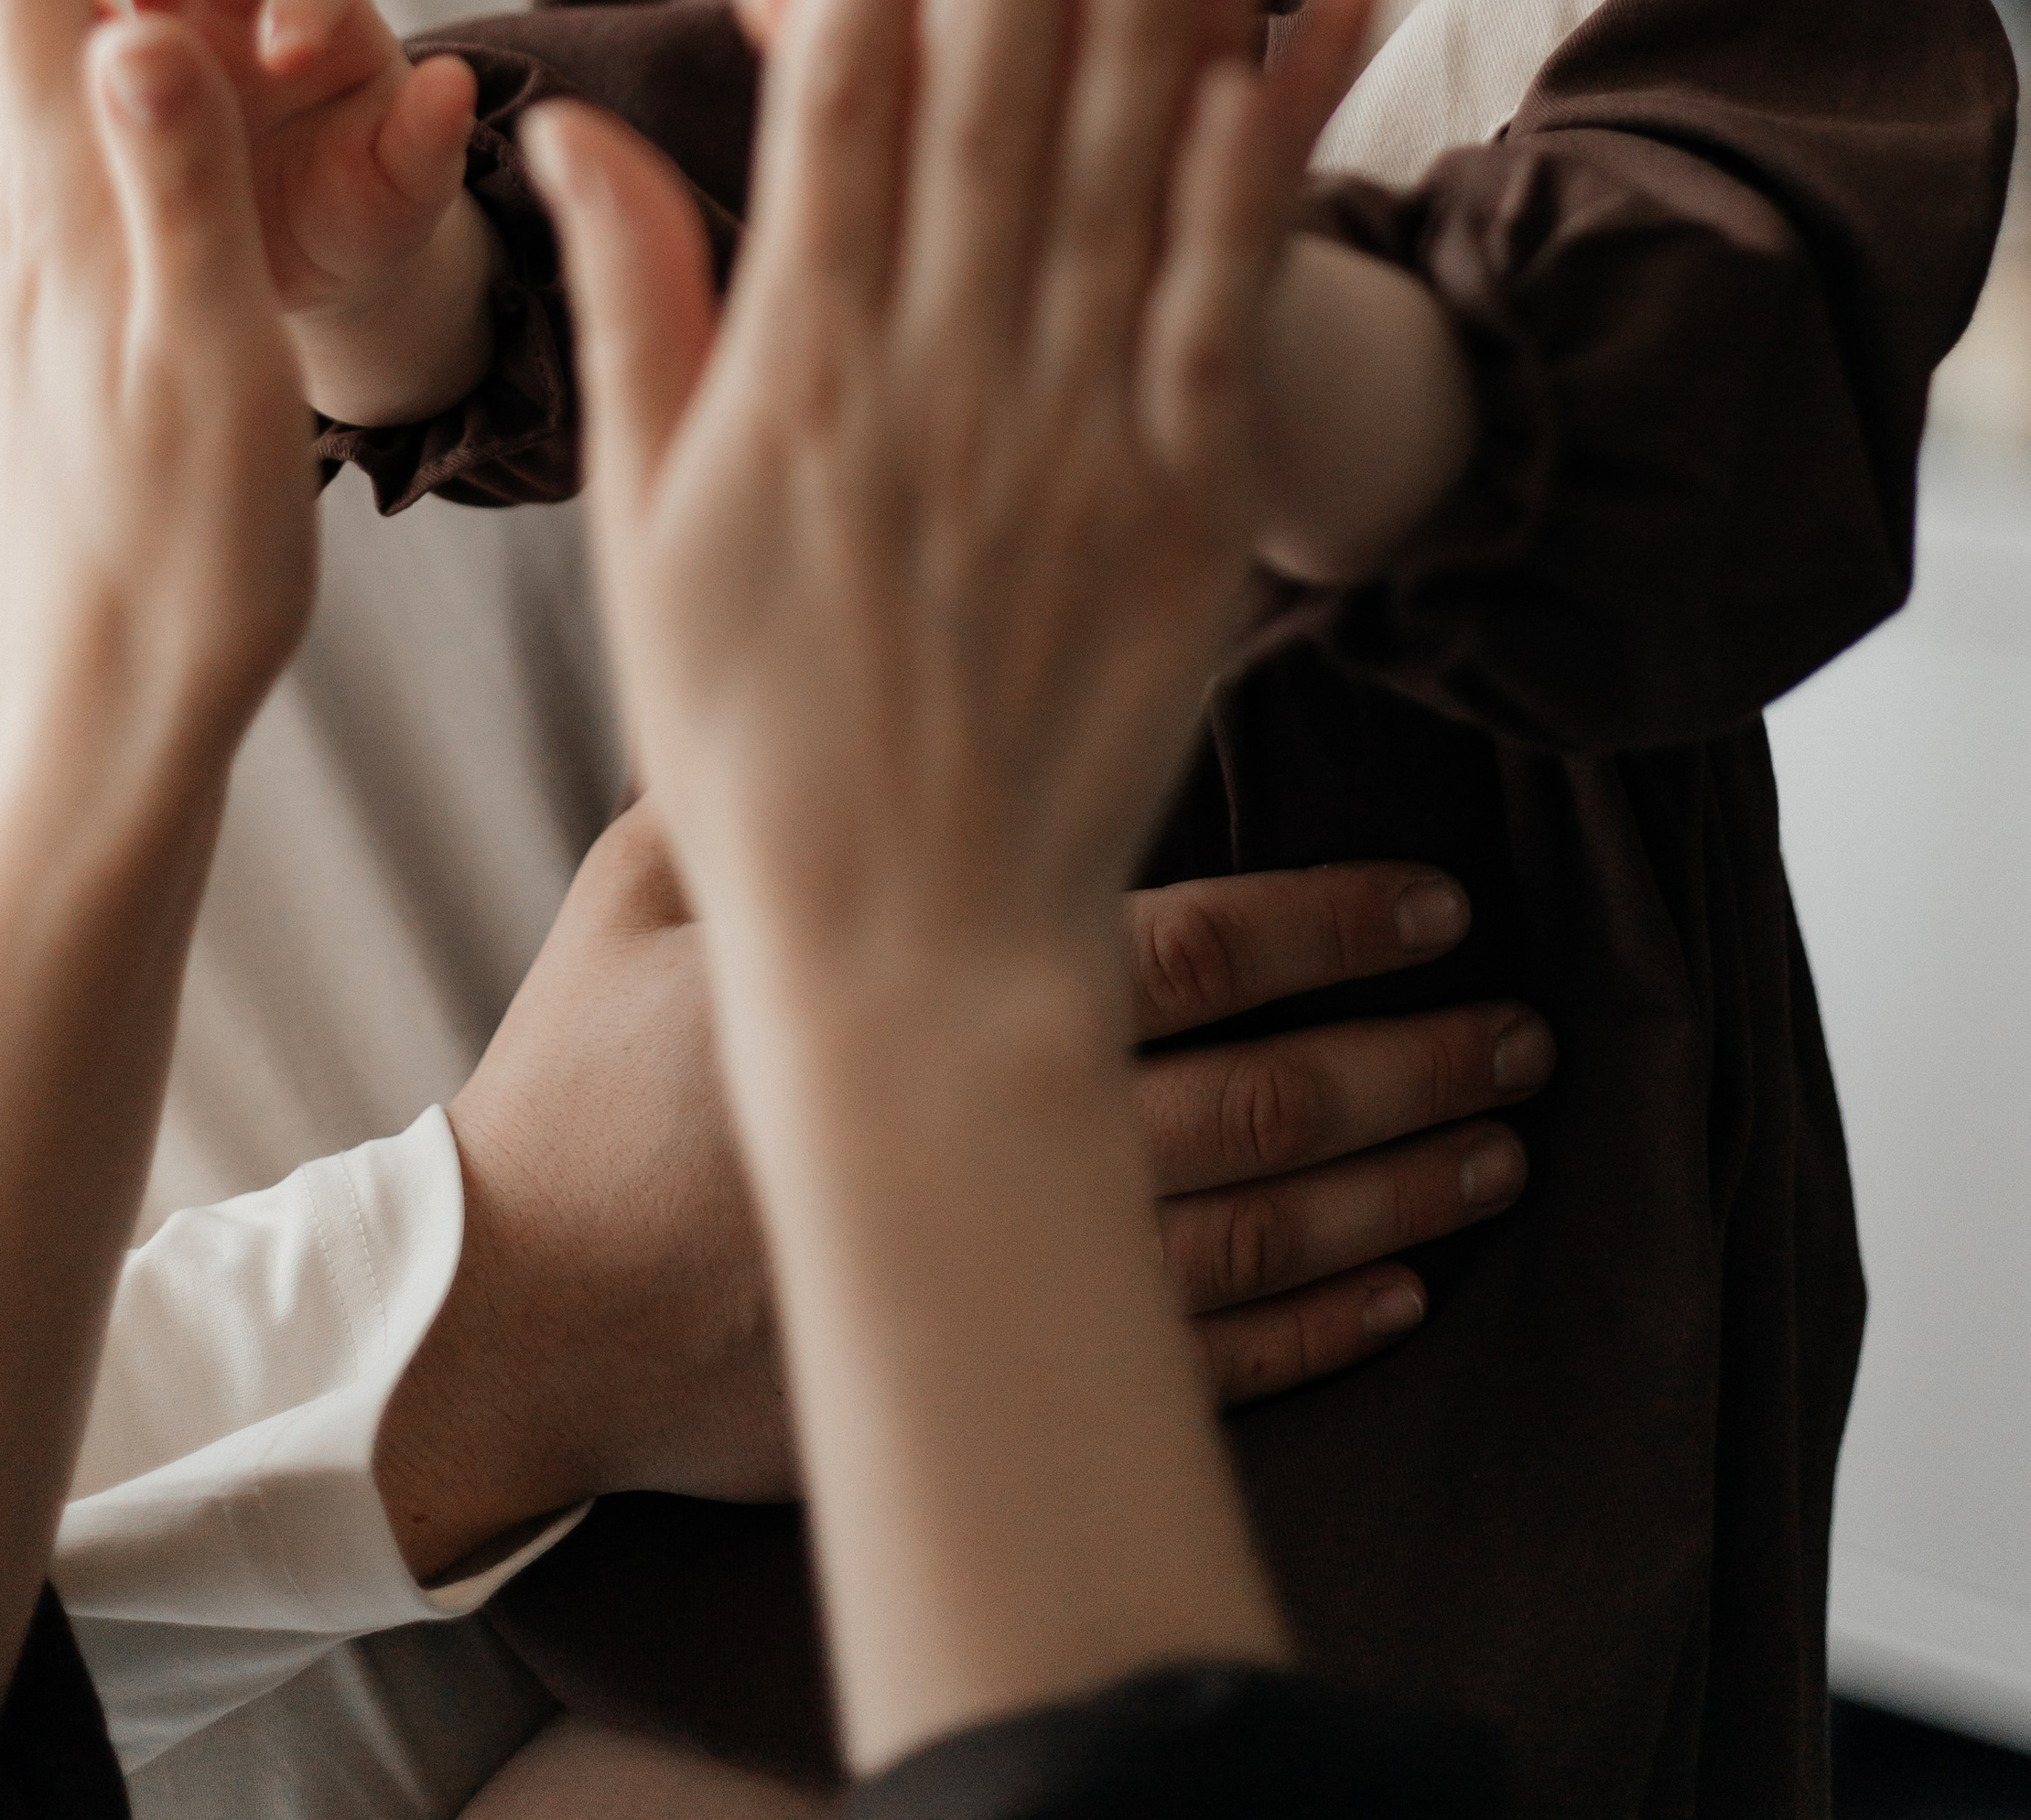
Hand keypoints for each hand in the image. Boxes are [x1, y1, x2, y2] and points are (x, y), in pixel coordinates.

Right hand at [66, 0, 499, 423]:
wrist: (284, 250)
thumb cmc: (354, 209)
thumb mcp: (396, 190)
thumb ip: (422, 145)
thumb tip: (454, 89)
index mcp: (326, 30)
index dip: (303, 8)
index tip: (288, 42)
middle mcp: (243, 3)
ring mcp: (162, 22)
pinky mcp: (95, 63)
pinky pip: (49, 19)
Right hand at [372, 803, 1546, 1575]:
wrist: (507, 1308)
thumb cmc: (573, 1084)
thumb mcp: (648, 887)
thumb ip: (774, 785)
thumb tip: (869, 659)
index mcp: (930, 996)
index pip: (1183, 953)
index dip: (1329, 927)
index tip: (1440, 903)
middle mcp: (989, 1138)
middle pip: (1257, 1100)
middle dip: (1407, 1060)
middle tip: (1527, 1028)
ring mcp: (993, 1275)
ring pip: (1255, 1232)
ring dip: (1393, 1188)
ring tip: (1503, 1145)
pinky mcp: (974, 1375)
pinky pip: (1190, 1365)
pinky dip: (1313, 1333)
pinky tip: (1401, 1298)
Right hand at [531, 0, 1364, 961]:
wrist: (913, 950)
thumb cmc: (757, 744)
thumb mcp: (645, 530)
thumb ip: (632, 305)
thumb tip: (569, 124)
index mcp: (798, 376)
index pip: (847, 109)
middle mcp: (940, 380)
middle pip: (997, 97)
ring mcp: (1075, 433)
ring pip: (1124, 158)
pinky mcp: (1188, 494)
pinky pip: (1243, 280)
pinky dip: (1278, 135)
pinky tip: (1313, 7)